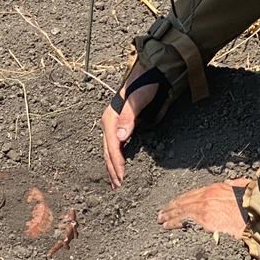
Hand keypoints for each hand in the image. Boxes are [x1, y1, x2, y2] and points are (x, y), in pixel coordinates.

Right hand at [100, 61, 159, 188]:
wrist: (151, 72)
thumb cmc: (145, 84)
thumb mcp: (138, 98)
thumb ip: (129, 116)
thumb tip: (120, 136)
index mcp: (110, 117)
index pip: (112, 145)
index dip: (116, 162)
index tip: (122, 176)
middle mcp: (109, 122)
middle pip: (108, 150)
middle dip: (112, 169)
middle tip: (118, 186)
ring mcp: (114, 124)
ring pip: (110, 150)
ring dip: (112, 166)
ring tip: (116, 182)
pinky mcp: (121, 125)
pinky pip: (115, 146)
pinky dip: (116, 158)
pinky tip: (119, 167)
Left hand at [158, 178, 251, 235]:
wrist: (258, 210)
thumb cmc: (253, 202)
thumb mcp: (244, 188)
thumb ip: (236, 185)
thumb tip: (232, 183)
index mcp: (217, 188)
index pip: (195, 194)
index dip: (185, 198)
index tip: (178, 202)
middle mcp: (207, 195)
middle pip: (185, 200)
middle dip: (173, 206)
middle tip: (163, 212)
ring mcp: (204, 207)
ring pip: (181, 209)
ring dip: (170, 214)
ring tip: (162, 219)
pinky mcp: (204, 219)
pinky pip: (185, 220)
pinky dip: (174, 222)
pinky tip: (168, 226)